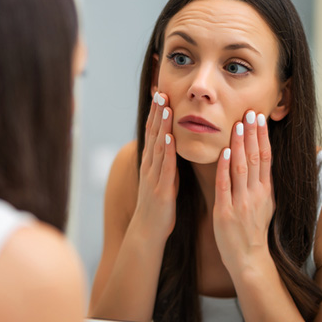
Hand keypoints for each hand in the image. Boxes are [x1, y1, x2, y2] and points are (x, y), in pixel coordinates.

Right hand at [131, 92, 178, 242]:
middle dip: (157, 112)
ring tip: (165, 106)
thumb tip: (173, 144)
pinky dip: (166, 151)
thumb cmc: (158, 205)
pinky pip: (164, 167)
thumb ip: (166, 161)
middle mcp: (150, 165)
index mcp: (152, 162)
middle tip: (161, 91)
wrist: (148, 231)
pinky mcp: (160, 188)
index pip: (154, 132)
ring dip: (161, 125)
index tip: (161, 93)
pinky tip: (169, 137)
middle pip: (153, 133)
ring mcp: (153, 176)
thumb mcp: (163, 177)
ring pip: (157, 146)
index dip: (157, 113)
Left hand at [212, 110, 274, 273]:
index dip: (262, 137)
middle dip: (252, 134)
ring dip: (239, 145)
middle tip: (250, 113)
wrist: (248, 258)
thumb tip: (264, 162)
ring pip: (240, 168)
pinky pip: (224, 185)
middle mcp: (255, 194)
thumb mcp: (266, 204)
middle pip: (254, 158)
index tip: (259, 118)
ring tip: (238, 125)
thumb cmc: (254, 230)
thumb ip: (263, 183)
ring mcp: (241, 202)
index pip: (265, 158)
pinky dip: (224, 167)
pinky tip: (223, 151)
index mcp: (265, 191)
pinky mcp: (225, 211)